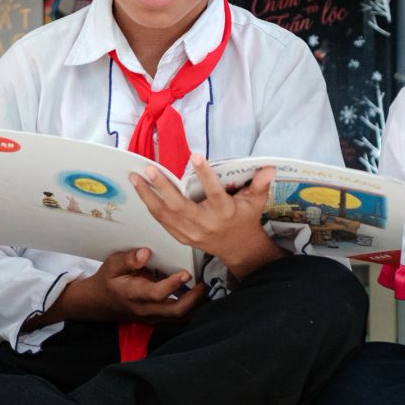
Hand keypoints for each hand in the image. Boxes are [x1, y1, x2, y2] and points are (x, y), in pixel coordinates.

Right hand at [54, 248, 204, 324]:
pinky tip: (197, 297)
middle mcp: (144, 309)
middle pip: (174, 311)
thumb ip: (128, 259)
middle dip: (193, 299)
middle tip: (204, 283)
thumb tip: (146, 252)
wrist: (98, 303)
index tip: (186, 273)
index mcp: (133, 294)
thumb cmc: (107, 281)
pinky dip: (190, 310)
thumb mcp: (111, 265)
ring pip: (178, 318)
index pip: (156, 294)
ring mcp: (151, 317)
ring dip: (195, 306)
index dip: (173, 285)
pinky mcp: (156, 319)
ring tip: (205, 290)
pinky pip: (177, 319)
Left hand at [132, 159, 280, 279]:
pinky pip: (162, 222)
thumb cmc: (245, 219)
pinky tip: (142, 193)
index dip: (205, 176)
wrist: (237, 249)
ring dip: (148, 196)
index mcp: (224, 212)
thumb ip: (260, 185)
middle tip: (149, 169)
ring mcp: (191, 233)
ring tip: (135, 178)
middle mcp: (205, 224)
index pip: (215, 193)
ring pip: (165, 215)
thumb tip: (269, 167)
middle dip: (162, 188)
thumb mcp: (256, 202)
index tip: (195, 156)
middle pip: (180, 206)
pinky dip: (151, 207)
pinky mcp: (182, 237)